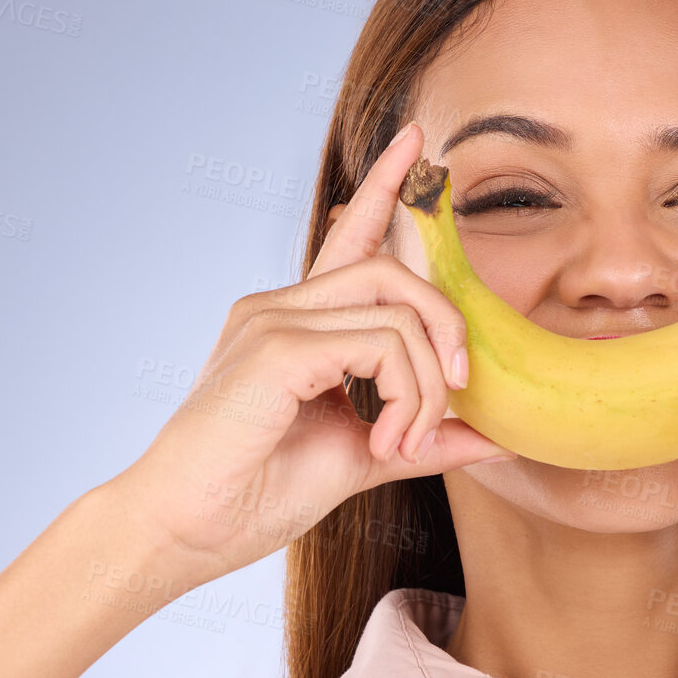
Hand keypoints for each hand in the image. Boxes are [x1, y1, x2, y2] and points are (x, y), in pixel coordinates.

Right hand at [111, 122, 515, 585]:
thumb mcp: (361, 458)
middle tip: (458, 396)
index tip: (419, 142)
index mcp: (295, 324)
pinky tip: (387, 441)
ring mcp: (273, 320)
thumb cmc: (254, 494)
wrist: (182, 535)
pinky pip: (382, 343)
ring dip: (427, 381)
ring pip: (398, 308)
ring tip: (406, 442)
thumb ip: (423, 438)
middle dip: (447, 328)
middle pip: (395, 270)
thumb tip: (495, 436)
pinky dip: (406, 394)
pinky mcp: (276, 348)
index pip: (348, 237)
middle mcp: (280, 307)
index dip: (384, 187)